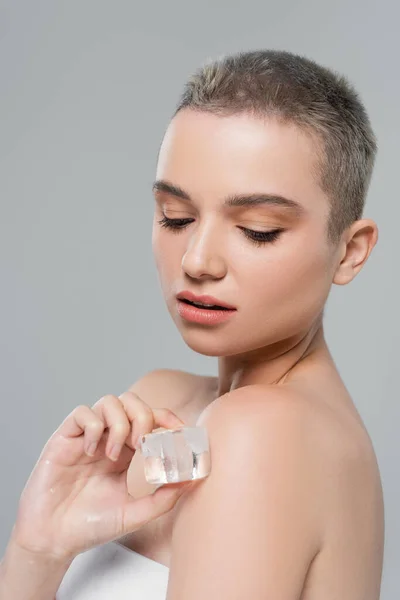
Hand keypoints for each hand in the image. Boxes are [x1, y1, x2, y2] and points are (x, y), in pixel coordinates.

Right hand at [11, 391, 192, 562]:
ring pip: (109, 401)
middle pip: (132, 402)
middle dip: (143, 416)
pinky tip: (91, 451)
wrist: (54, 539)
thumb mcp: (134, 514)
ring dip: (118, 424)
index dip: (166, 417)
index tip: (179, 431)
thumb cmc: (92, 525)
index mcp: (128, 452)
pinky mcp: (64, 438)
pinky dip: (92, 427)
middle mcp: (109, 438)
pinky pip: (82, 413)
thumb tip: (191, 480)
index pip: (151, 418)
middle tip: (142, 445)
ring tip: (113, 455)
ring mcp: (87, 436)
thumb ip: (162, 498)